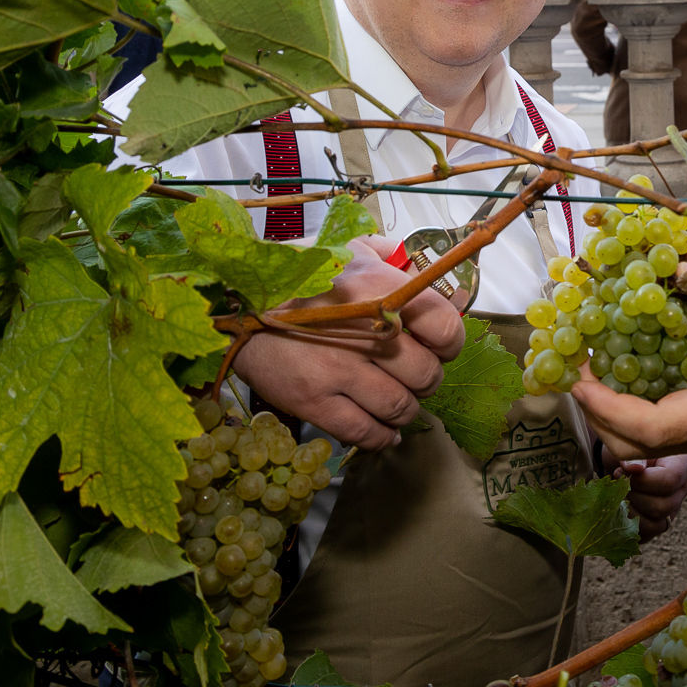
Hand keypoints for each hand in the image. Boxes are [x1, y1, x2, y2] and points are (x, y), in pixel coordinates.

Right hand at [232, 236, 464, 449]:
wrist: (237, 305)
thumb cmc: (301, 276)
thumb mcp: (350, 250)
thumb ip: (394, 258)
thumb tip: (432, 276)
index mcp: (379, 287)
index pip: (445, 326)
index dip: (449, 342)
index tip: (439, 346)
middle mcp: (365, 330)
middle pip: (427, 374)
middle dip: (426, 379)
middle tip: (414, 376)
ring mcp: (339, 369)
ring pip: (401, 407)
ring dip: (406, 409)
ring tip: (396, 400)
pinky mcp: (313, 401)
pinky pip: (366, 432)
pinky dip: (382, 436)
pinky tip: (383, 430)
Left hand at [572, 265, 686, 463]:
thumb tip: (685, 271)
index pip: (649, 426)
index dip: (605, 404)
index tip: (576, 374)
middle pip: (629, 442)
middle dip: (592, 407)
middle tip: (569, 361)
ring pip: (639, 441)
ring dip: (607, 407)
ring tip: (590, 360)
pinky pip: (657, 430)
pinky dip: (630, 403)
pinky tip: (629, 363)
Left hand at [603, 451, 686, 540]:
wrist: (624, 463)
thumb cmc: (630, 450)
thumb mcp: (632, 446)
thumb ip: (634, 457)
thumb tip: (634, 469)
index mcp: (681, 465)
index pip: (670, 479)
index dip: (643, 480)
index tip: (623, 472)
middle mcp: (681, 490)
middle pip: (663, 506)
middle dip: (634, 497)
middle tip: (617, 483)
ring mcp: (673, 509)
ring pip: (656, 525)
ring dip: (630, 513)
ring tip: (617, 497)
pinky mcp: (660, 523)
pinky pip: (647, 535)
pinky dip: (629, 527)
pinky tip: (618, 510)